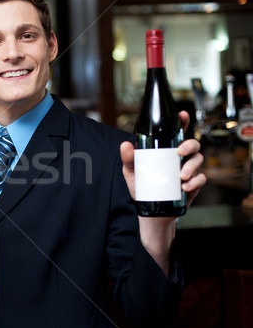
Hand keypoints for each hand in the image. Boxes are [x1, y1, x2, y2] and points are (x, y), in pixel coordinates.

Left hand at [120, 111, 206, 274]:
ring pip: (199, 161)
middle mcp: (179, 159)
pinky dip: (195, 182)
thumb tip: (125, 145)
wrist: (150, 212)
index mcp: (166, 152)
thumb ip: (128, 159)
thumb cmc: (142, 188)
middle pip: (193, 144)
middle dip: (190, 145)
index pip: (177, 133)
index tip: (183, 115)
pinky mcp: (193, 185)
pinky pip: (201, 179)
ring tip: (181, 176)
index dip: (182, 122)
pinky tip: (185, 187)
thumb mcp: (131, 173)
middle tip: (180, 152)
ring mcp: (188, 171)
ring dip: (192, 166)